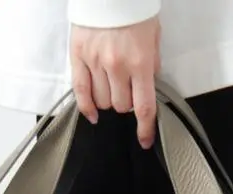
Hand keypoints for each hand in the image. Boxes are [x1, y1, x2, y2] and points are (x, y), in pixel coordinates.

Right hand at [70, 16, 160, 148]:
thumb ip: (152, 64)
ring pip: (102, 102)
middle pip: (121, 106)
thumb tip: (149, 87)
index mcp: (140, 62)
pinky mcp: (78, 57)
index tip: (145, 140)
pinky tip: (93, 114)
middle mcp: (117, 66)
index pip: (144, 107)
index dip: (145, 128)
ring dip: (108, 101)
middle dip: (125, 104)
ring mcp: (96, 62)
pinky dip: (87, 108)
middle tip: (127, 90)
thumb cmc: (134, 9)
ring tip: (111, 88)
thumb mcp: (153, 35)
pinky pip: (81, 92)